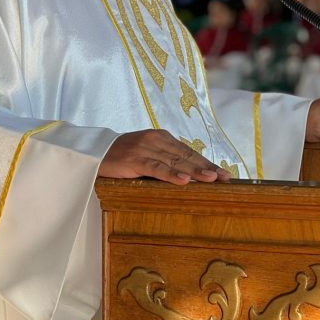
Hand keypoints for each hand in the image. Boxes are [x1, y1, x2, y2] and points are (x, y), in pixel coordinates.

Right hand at [99, 129, 229, 184]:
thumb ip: (165, 160)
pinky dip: (171, 175)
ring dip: (195, 171)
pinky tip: (184, 181)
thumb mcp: (147, 154)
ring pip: (175, 162)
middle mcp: (156, 140)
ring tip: (211, 179)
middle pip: (186, 156)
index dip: (207, 162)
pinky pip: (157, 168)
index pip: (189, 152)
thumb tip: (189, 176)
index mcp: (162, 137)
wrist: (93, 151)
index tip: (224, 174)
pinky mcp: (135, 159)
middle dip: (207, 167)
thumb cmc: (122, 156)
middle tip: (225, 178)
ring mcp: (146, 149)